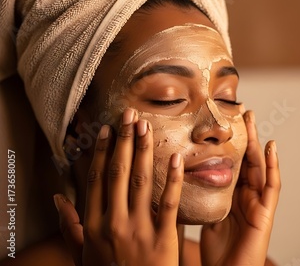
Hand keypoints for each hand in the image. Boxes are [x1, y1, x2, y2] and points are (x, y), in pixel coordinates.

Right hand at [54, 108, 183, 265]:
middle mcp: (114, 223)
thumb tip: (58, 198)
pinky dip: (173, 179)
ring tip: (146, 126)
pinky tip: (175, 157)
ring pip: (141, 182)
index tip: (107, 129)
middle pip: (118, 174)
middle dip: (124, 141)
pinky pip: (170, 204)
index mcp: (94, 225)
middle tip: (130, 114)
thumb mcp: (83, 254)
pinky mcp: (163, 239)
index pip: (96, 180)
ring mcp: (139, 230)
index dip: (101, 152)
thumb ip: (70, 226)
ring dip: (143, 151)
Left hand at [200, 110, 280, 265]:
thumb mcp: (208, 219)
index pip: (232, 164)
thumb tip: (188, 182)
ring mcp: (258, 203)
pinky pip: (272, 186)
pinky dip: (273, 165)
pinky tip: (270, 146)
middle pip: (247, 160)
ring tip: (252, 119)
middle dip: (244, 136)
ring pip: (259, 166)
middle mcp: (247, 197)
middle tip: (240, 111)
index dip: (230, 145)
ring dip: (257, 142)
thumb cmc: (219, 254)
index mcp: (233, 198)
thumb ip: (206, 200)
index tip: (222, 124)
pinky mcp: (266, 213)